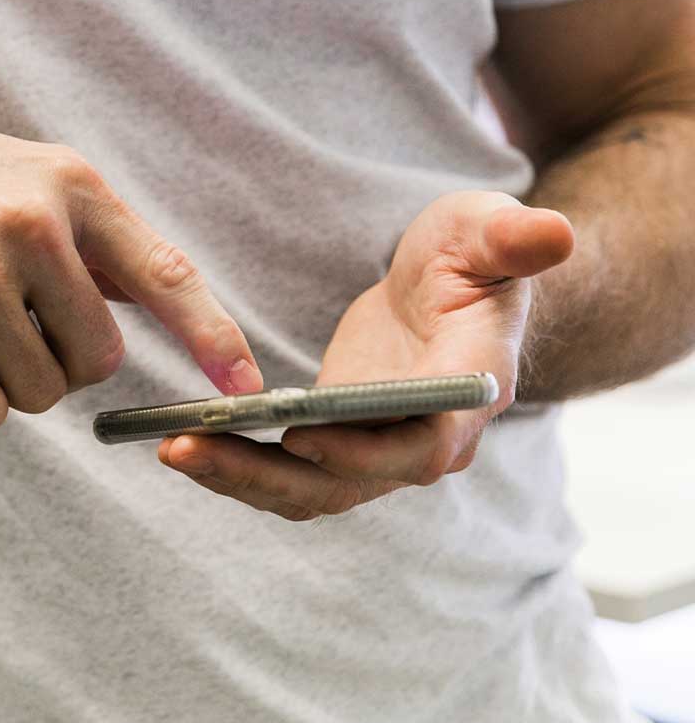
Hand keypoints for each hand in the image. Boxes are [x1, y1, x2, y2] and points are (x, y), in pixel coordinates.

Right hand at [0, 82, 262, 432]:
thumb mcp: (9, 174)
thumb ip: (79, 233)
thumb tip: (148, 307)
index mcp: (69, 185)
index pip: (167, 275)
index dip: (213, 339)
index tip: (245, 391)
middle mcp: (36, 226)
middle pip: (98, 360)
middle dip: (58, 362)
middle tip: (1, 325)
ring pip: (40, 392)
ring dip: (1, 379)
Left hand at [158, 191, 574, 518]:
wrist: (454, 289)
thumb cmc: (473, 256)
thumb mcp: (488, 232)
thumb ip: (512, 238)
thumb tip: (552, 232)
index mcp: (468, 392)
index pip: (422, 444)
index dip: (364, 448)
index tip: (299, 434)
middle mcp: (427, 439)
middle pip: (346, 482)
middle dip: (264, 473)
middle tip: (186, 448)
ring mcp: (379, 450)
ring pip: (309, 490)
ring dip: (238, 478)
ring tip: (169, 449)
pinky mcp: (340, 445)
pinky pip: (289, 475)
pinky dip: (239, 467)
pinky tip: (183, 442)